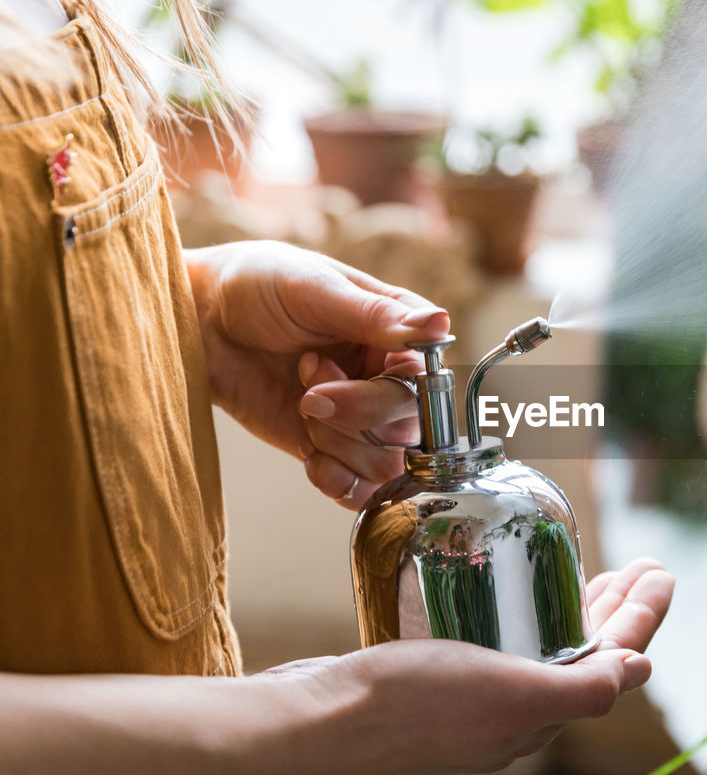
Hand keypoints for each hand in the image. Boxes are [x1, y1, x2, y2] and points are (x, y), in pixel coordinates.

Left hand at [186, 241, 446, 504]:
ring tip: (302, 405)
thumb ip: (376, 315)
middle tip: (308, 388)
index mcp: (398, 335)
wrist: (199, 321)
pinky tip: (310, 456)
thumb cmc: (257, 285)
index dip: (388, 392)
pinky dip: (336, 480)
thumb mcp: (314, 288)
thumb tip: (440, 324)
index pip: (427, 384)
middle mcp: (388, 378)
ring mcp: (360, 417)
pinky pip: (359, 489)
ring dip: (338, 443)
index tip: (335, 372)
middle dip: (354, 415)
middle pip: (409, 429)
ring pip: (386, 464)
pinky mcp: (330, 446)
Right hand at [265, 559, 674, 774]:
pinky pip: (502, 645)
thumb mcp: (511, 694)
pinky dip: (524, 616)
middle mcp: (516, 711)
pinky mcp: (442, 680)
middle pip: (586, 653)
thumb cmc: (412, 704)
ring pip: (546, 648)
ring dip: (579, 610)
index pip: (613, 659)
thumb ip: (582, 689)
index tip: (660, 570)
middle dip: (620, 610)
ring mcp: (479, 698)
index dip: (643, 616)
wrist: (322, 720)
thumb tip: (641, 670)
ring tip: (598, 575)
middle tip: (640, 566)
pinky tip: (514, 595)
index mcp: (541, 714)